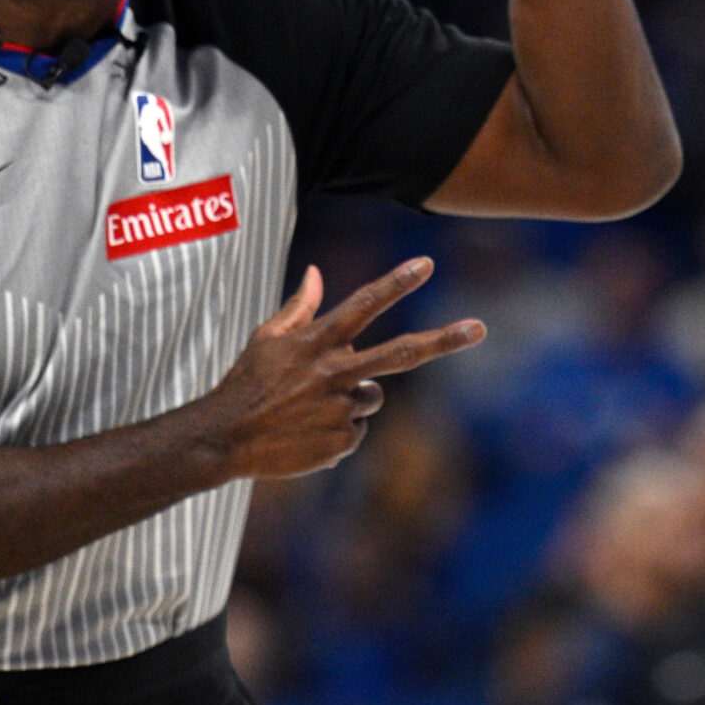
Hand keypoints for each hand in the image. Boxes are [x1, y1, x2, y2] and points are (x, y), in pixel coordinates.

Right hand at [197, 259, 485, 479]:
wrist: (223, 439)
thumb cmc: (248, 382)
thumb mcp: (267, 338)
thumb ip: (300, 306)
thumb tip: (317, 271)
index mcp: (317, 342)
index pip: (364, 304)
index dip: (397, 282)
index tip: (426, 263)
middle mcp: (334, 372)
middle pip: (401, 354)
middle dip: (444, 339)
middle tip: (480, 327)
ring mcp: (340, 409)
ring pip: (372, 397)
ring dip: (352, 399)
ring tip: (310, 408)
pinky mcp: (341, 442)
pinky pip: (357, 431)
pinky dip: (339, 430)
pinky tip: (306, 432)